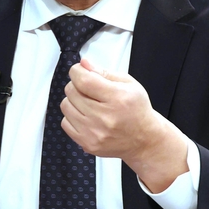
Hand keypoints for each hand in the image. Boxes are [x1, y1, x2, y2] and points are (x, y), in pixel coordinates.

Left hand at [61, 58, 188, 192]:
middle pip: (72, 91)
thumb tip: (84, 64)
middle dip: (77, 85)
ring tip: (88, 103)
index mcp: (117, 98)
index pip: (83, 80)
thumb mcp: (129, 84)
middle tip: (89, 89)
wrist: (143, 139)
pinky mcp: (87, 143)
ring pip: (66, 106)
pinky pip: (65, 123)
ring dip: (74, 101)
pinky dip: (72, 117)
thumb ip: (104, 72)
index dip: (77, 71)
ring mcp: (94, 132)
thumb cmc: (137, 111)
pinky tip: (86, 116)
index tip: (79, 71)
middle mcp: (104, 117)